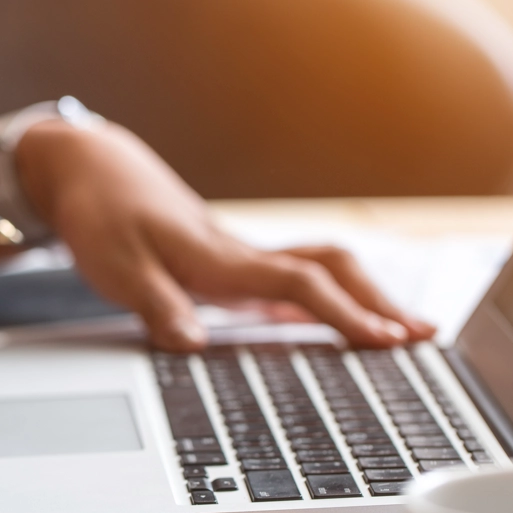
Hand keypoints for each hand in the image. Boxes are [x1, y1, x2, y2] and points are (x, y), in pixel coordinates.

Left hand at [15, 122, 435, 350]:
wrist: (89, 167)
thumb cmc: (102, 214)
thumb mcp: (114, 268)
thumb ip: (156, 306)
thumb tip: (194, 345)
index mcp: (220, 257)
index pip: (300, 282)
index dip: (345, 312)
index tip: (386, 340)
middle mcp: (241, 254)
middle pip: (332, 268)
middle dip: (379, 301)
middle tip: (423, 337)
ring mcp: (239, 255)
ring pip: (321, 267)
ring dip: (364, 296)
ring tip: (403, 330)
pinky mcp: (228, 261)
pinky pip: (294, 276)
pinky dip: (330, 296)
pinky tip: (341, 319)